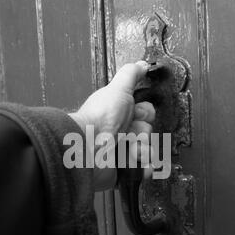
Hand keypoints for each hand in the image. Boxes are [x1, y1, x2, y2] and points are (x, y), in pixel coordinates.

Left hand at [70, 62, 155, 191]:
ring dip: (144, 151)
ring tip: (131, 151)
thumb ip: (131, 74)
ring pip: (147, 151)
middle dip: (143, 134)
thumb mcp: (117, 88)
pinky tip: (136, 165)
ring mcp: (120, 151)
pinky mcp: (121, 170)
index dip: (145, 113)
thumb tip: (142, 64)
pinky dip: (143, 169)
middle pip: (147, 132)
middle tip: (131, 134)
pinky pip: (141, 170)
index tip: (136, 113)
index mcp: (120, 113)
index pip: (145, 113)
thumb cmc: (99, 119)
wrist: (87, 148)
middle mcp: (120, 131)